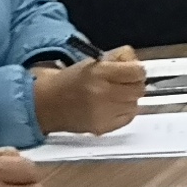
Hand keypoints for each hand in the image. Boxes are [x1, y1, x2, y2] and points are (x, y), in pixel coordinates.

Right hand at [31, 49, 146, 134]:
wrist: (47, 104)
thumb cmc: (70, 80)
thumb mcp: (93, 61)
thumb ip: (118, 58)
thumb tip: (136, 62)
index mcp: (99, 73)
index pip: (137, 71)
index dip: (137, 69)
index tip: (133, 69)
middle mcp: (103, 94)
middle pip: (138, 89)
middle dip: (135, 84)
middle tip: (126, 82)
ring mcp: (104, 113)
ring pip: (135, 104)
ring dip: (129, 98)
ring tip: (116, 94)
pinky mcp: (103, 128)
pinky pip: (128, 118)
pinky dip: (125, 111)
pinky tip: (113, 106)